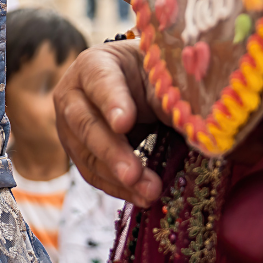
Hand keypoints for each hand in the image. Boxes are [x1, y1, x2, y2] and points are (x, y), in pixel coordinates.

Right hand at [53, 40, 164, 207]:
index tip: (125, 123)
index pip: (100, 81)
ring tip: (149, 192)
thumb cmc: (147, 74)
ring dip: (117, 177)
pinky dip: (117, 188)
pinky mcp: (77, 151)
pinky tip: (142, 198)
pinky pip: (92, 173)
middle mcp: (73, 93)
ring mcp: (70, 126)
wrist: (133, 83)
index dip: (112, 103)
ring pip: (87, 155)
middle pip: (86, 123)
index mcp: (94, 64)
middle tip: (134, 173)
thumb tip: (193, 126)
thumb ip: (167, 96)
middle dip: (112, 151)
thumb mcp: (159, 75)